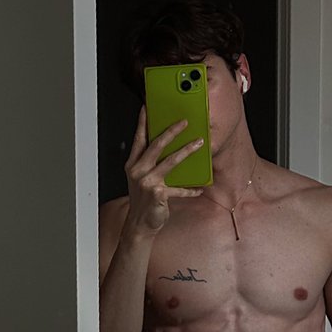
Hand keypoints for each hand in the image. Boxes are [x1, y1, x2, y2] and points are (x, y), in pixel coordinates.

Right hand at [123, 105, 203, 235]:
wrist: (140, 224)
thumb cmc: (143, 199)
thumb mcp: (141, 178)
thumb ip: (150, 163)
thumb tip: (168, 146)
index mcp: (132, 164)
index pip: (138, 138)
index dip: (143, 122)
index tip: (148, 107)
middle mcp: (138, 170)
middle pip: (156, 145)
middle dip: (171, 131)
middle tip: (184, 122)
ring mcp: (147, 181)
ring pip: (170, 161)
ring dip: (186, 150)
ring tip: (199, 143)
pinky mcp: (158, 193)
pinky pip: (179, 187)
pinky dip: (190, 189)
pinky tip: (199, 188)